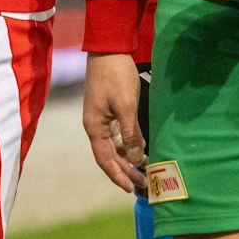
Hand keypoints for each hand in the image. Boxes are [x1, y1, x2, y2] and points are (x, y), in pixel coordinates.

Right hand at [82, 53, 145, 193]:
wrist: (109, 49)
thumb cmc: (116, 75)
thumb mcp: (126, 105)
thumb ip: (130, 134)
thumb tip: (136, 158)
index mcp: (95, 127)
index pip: (105, 160)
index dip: (118, 176)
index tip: (131, 189)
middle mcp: (95, 126)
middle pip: (109, 156)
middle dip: (125, 171)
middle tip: (143, 185)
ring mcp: (102, 119)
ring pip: (114, 147)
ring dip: (127, 160)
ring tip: (143, 172)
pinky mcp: (109, 110)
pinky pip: (118, 135)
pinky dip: (128, 146)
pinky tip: (141, 150)